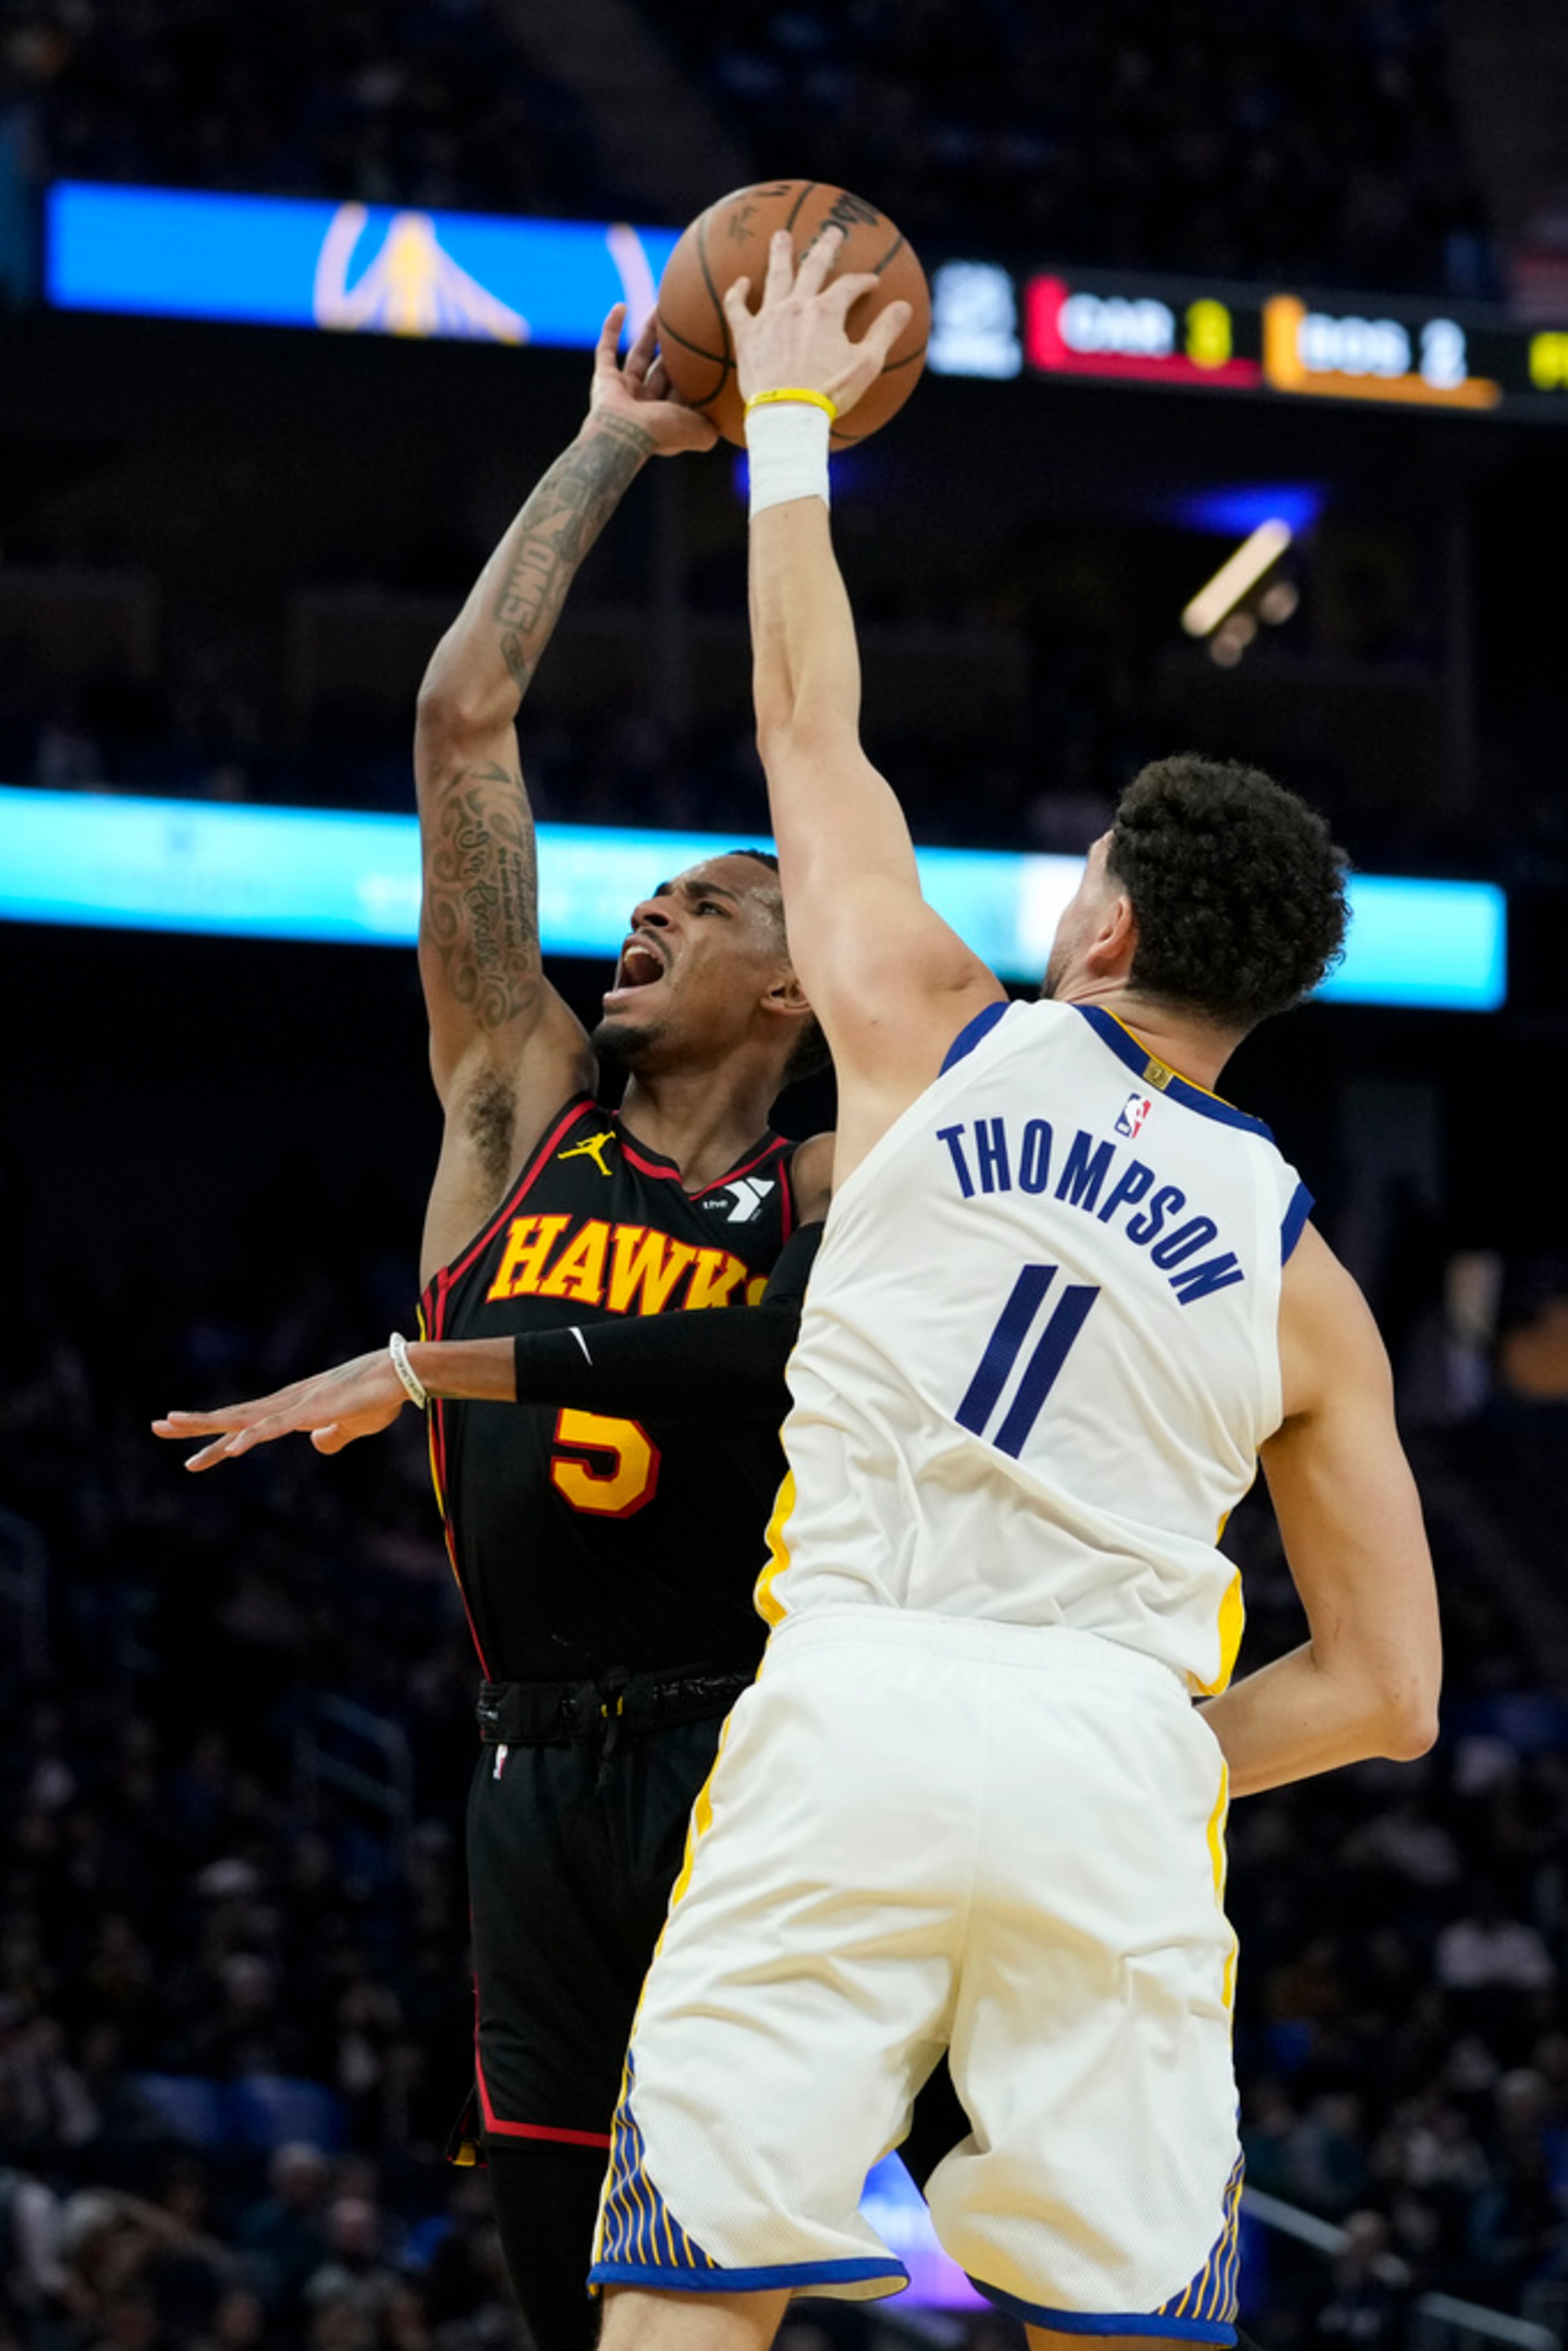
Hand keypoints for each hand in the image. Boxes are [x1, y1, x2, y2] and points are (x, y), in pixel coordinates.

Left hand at [152, 1350, 408, 1469]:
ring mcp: (294, 1407)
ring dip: (207, 1424)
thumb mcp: (352, 1426)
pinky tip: (234, 1449)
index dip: (216, 1439)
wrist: (399, 1374)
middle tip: (157, 1426)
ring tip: (172, 1424)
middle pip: (232, 1417)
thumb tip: (318, 1444)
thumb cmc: (378, 1397)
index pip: (245, 1426)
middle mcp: (284, 1405)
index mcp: (291, 1411)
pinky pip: (275, 1427)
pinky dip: (253, 1438)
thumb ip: (333, 1435)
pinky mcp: (310, 1411)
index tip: (189, 1452)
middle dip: (195, 1425)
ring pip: (242, 1419)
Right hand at [586, 305, 718, 454]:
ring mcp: (623, 391)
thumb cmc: (664, 433)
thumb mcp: (702, 431)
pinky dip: (611, 328)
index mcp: (667, 416)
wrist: (626, 436)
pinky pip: (605, 349)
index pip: (684, 389)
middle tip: (687, 321)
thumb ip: (715, 425)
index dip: (695, 370)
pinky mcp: (603, 379)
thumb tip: (728, 418)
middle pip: (662, 368)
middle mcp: (645, 404)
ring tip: (661, 307)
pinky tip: (621, 306)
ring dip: (649, 331)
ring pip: (639, 354)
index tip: (708, 348)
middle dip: (673, 347)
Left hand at [723, 229, 911, 422]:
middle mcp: (796, 306)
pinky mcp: (747, 336)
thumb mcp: (866, 365)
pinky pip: (737, 308)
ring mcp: (769, 318)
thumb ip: (884, 332)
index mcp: (826, 311)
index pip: (849, 285)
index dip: (862, 281)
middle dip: (825, 247)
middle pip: (812, 267)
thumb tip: (904, 307)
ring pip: (775, 276)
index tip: (871, 282)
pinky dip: (737, 293)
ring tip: (781, 236)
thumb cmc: (828, 394)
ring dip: (779, 253)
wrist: (788, 416)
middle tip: (832, 232)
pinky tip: (740, 282)